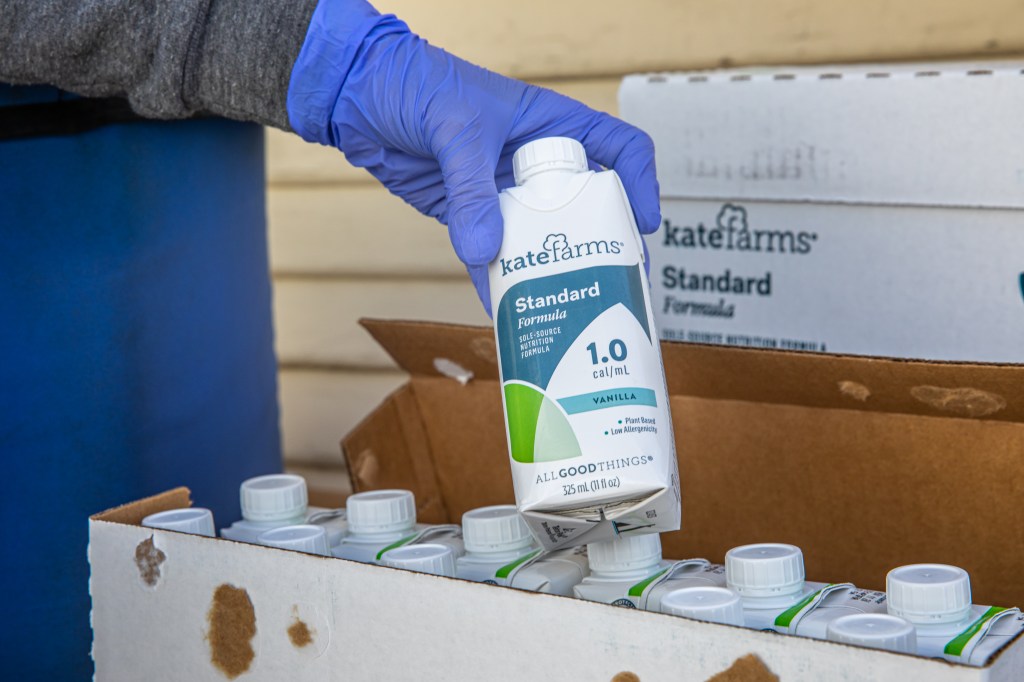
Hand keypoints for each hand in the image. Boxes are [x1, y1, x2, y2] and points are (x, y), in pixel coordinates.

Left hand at [288, 0, 659, 314]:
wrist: (357, 95)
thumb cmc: (414, 83)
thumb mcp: (454, 128)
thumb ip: (471, 189)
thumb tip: (485, 251)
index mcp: (550, 124)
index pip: (616, 147)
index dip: (639, 183)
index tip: (644, 226)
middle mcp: (534, 162)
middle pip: (584, 206)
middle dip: (602, 244)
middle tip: (615, 282)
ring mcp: (502, 192)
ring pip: (539, 238)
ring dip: (551, 271)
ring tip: (569, 307)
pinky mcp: (468, 216)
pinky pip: (491, 256)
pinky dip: (497, 283)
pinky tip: (507, 310)